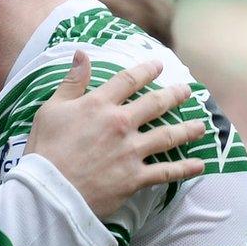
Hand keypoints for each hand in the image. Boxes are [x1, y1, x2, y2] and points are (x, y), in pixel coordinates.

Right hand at [26, 52, 207, 219]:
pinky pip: (166, 172)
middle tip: (187, 91)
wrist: (49, 192)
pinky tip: (200, 164)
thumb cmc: (45, 150)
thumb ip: (72, 82)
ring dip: (187, 129)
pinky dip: (185, 168)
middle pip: (155, 104)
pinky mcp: (135, 177)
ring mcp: (131, 151)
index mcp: (99, 104)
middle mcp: (121, 124)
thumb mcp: (51, 109)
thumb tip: (82, 54)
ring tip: (201, 125)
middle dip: (174, 95)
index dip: (146, 70)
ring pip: (168, 136)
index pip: (128, 80)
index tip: (159, 65)